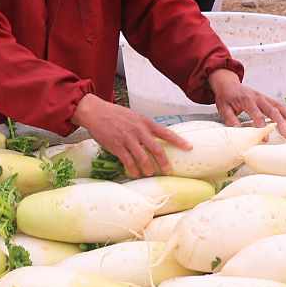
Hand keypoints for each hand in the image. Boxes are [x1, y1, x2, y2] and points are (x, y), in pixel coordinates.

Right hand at [68, 93, 190, 178]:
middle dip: (164, 162)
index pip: (166, 132)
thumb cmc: (115, 115)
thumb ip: (145, 127)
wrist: (95, 112)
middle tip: (168, 171)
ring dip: (148, 168)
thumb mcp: (134, 117)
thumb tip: (155, 138)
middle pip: (156, 149)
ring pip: (143, 157)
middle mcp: (138, 130)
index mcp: (145, 122)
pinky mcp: (117, 146)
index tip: (189, 147)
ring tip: (150, 173)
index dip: (179, 141)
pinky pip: (128, 161)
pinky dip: (134, 169)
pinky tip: (136, 174)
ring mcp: (127, 139)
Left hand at [207, 68, 285, 137]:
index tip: (266, 138)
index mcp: (246, 100)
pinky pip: (278, 104)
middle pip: (272, 110)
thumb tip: (239, 135)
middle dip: (281, 122)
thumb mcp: (224, 109)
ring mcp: (263, 97)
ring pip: (278, 106)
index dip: (262, 127)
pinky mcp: (266, 99)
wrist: (228, 83)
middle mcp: (257, 97)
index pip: (256, 114)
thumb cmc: (226, 97)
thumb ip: (231, 121)